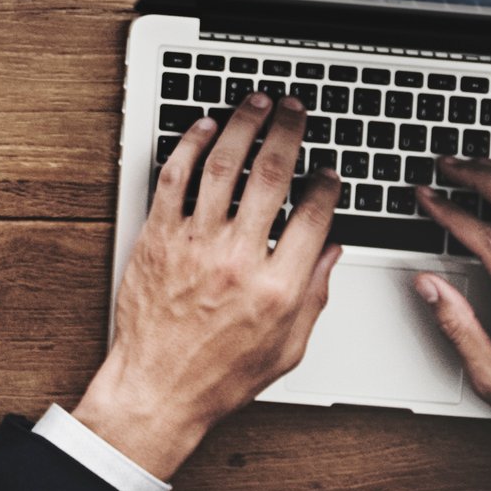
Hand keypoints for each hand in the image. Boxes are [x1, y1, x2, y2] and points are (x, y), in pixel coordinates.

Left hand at [69, 93, 343, 480]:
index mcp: (278, 287)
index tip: (329, 169)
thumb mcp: (288, 347)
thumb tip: (333, 250)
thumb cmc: (220, 375)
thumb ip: (315, 294)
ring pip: (222, 166)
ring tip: (255, 102)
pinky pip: (174, 178)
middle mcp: (238, 259)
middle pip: (271, 176)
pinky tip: (204, 127)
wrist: (158, 388)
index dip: (327, 184)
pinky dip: (190, 146)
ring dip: (243, 125)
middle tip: (294, 109)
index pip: (314, 215)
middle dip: (288, 132)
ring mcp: (194, 244)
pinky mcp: (157, 237)